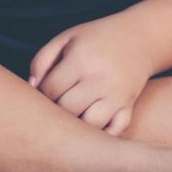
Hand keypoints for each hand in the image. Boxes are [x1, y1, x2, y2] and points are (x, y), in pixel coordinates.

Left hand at [27, 15, 156, 135]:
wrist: (140, 37)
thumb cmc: (96, 39)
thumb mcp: (66, 39)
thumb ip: (42, 60)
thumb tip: (32, 87)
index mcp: (82, 59)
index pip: (50, 89)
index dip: (41, 93)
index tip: (44, 91)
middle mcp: (100, 79)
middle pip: (67, 109)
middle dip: (56, 110)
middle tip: (55, 104)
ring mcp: (117, 95)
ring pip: (89, 125)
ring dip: (77, 125)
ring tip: (72, 115)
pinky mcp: (129, 106)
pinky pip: (113, 132)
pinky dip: (101, 134)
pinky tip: (92, 126)